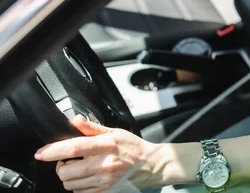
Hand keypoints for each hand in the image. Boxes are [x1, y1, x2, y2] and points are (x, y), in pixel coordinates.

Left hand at [35, 115, 161, 191]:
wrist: (152, 166)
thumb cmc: (134, 148)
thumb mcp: (116, 132)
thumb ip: (93, 128)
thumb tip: (76, 120)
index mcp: (106, 145)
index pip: (74, 148)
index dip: (53, 151)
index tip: (41, 153)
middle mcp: (104, 164)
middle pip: (66, 172)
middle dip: (61, 167)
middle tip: (68, 161)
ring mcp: (104, 181)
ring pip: (71, 184)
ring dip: (69, 177)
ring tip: (80, 169)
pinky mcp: (105, 191)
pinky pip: (81, 192)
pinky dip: (79, 185)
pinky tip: (88, 176)